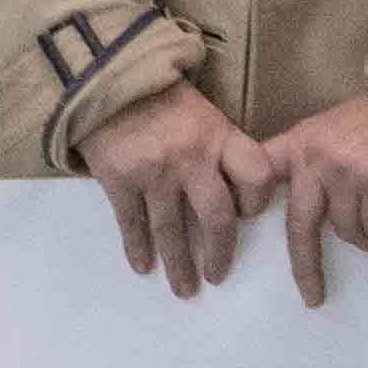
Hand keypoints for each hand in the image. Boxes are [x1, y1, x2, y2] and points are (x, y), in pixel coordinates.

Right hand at [84, 79, 272, 300]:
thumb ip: (222, 151)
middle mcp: (192, 158)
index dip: (257, 202)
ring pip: (172, 231)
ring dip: (179, 265)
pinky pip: (132, 224)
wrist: (110, 79)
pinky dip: (138, 249)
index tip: (248, 218)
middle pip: (217, 218)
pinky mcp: (119, 180)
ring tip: (185, 288)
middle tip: (218, 276)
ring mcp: (154, 172)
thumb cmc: (164, 99)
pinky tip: (143, 266)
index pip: (257, 177)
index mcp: (220, 137)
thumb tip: (238, 197)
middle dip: (220, 253)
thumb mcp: (206, 115)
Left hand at [261, 89, 367, 309]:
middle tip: (314, 296)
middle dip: (306, 268)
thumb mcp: (337, 128)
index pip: (260, 177)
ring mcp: (347, 169)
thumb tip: (319, 211)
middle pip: (300, 226)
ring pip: (349, 230)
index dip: (247, 208)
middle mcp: (316, 157)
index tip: (245, 235)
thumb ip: (319, 161)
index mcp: (300, 142)